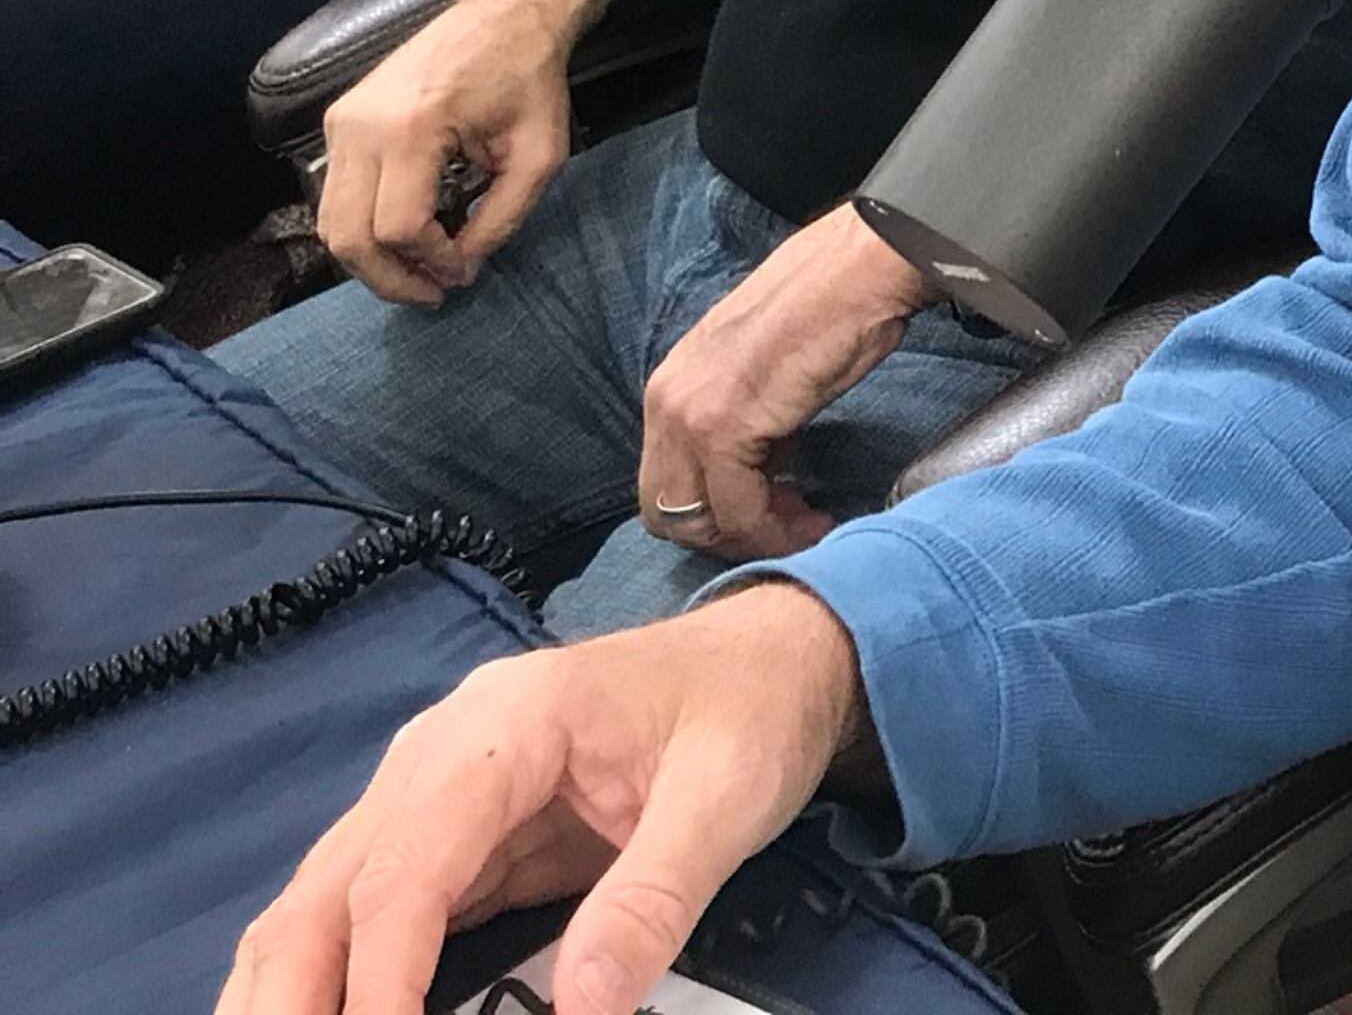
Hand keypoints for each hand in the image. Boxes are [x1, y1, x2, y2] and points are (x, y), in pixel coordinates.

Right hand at [218, 583, 863, 1014]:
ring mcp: (433, 796)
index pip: (405, 867)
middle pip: (329, 889)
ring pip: (323, 905)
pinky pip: (368, 917)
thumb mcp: (726, 799)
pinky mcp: (453, 840)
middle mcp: (439, 755)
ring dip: (293, 993)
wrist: (770, 658)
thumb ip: (654, 900)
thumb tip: (583, 1009)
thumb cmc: (749, 711)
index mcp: (505, 726)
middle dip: (295, 996)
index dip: (381, 976)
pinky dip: (337, 980)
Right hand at [316, 0, 605, 304]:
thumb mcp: (540, 154)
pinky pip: (335, 194)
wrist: (504, 14)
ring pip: (331, 222)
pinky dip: (363, 226)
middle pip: (348, 235)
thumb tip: (463, 266)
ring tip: (421, 270)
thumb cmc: (528, 77)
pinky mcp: (339, 120)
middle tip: (434, 292)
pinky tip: (407, 234)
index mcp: (410, 128)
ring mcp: (342, 122)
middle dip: (389, 278)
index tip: (465, 273)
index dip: (431, 264)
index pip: (398, 228)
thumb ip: (502, 218)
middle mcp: (361, 126)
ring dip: (371, 259)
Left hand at [636, 207, 931, 560]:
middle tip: (786, 525)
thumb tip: (761, 460)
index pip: (665, 484)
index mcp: (672, 383)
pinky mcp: (723, 428)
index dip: (717, 512)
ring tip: (806, 524)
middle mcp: (665, 401)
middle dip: (727, 534)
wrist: (861, 269)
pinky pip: (741, 512)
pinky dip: (776, 532)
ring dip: (753, 537)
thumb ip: (746, 414)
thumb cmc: (832, 306)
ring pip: (696, 522)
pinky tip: (814, 520)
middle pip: (666, 514)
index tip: (775, 508)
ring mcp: (689, 415)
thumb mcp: (765, 366)